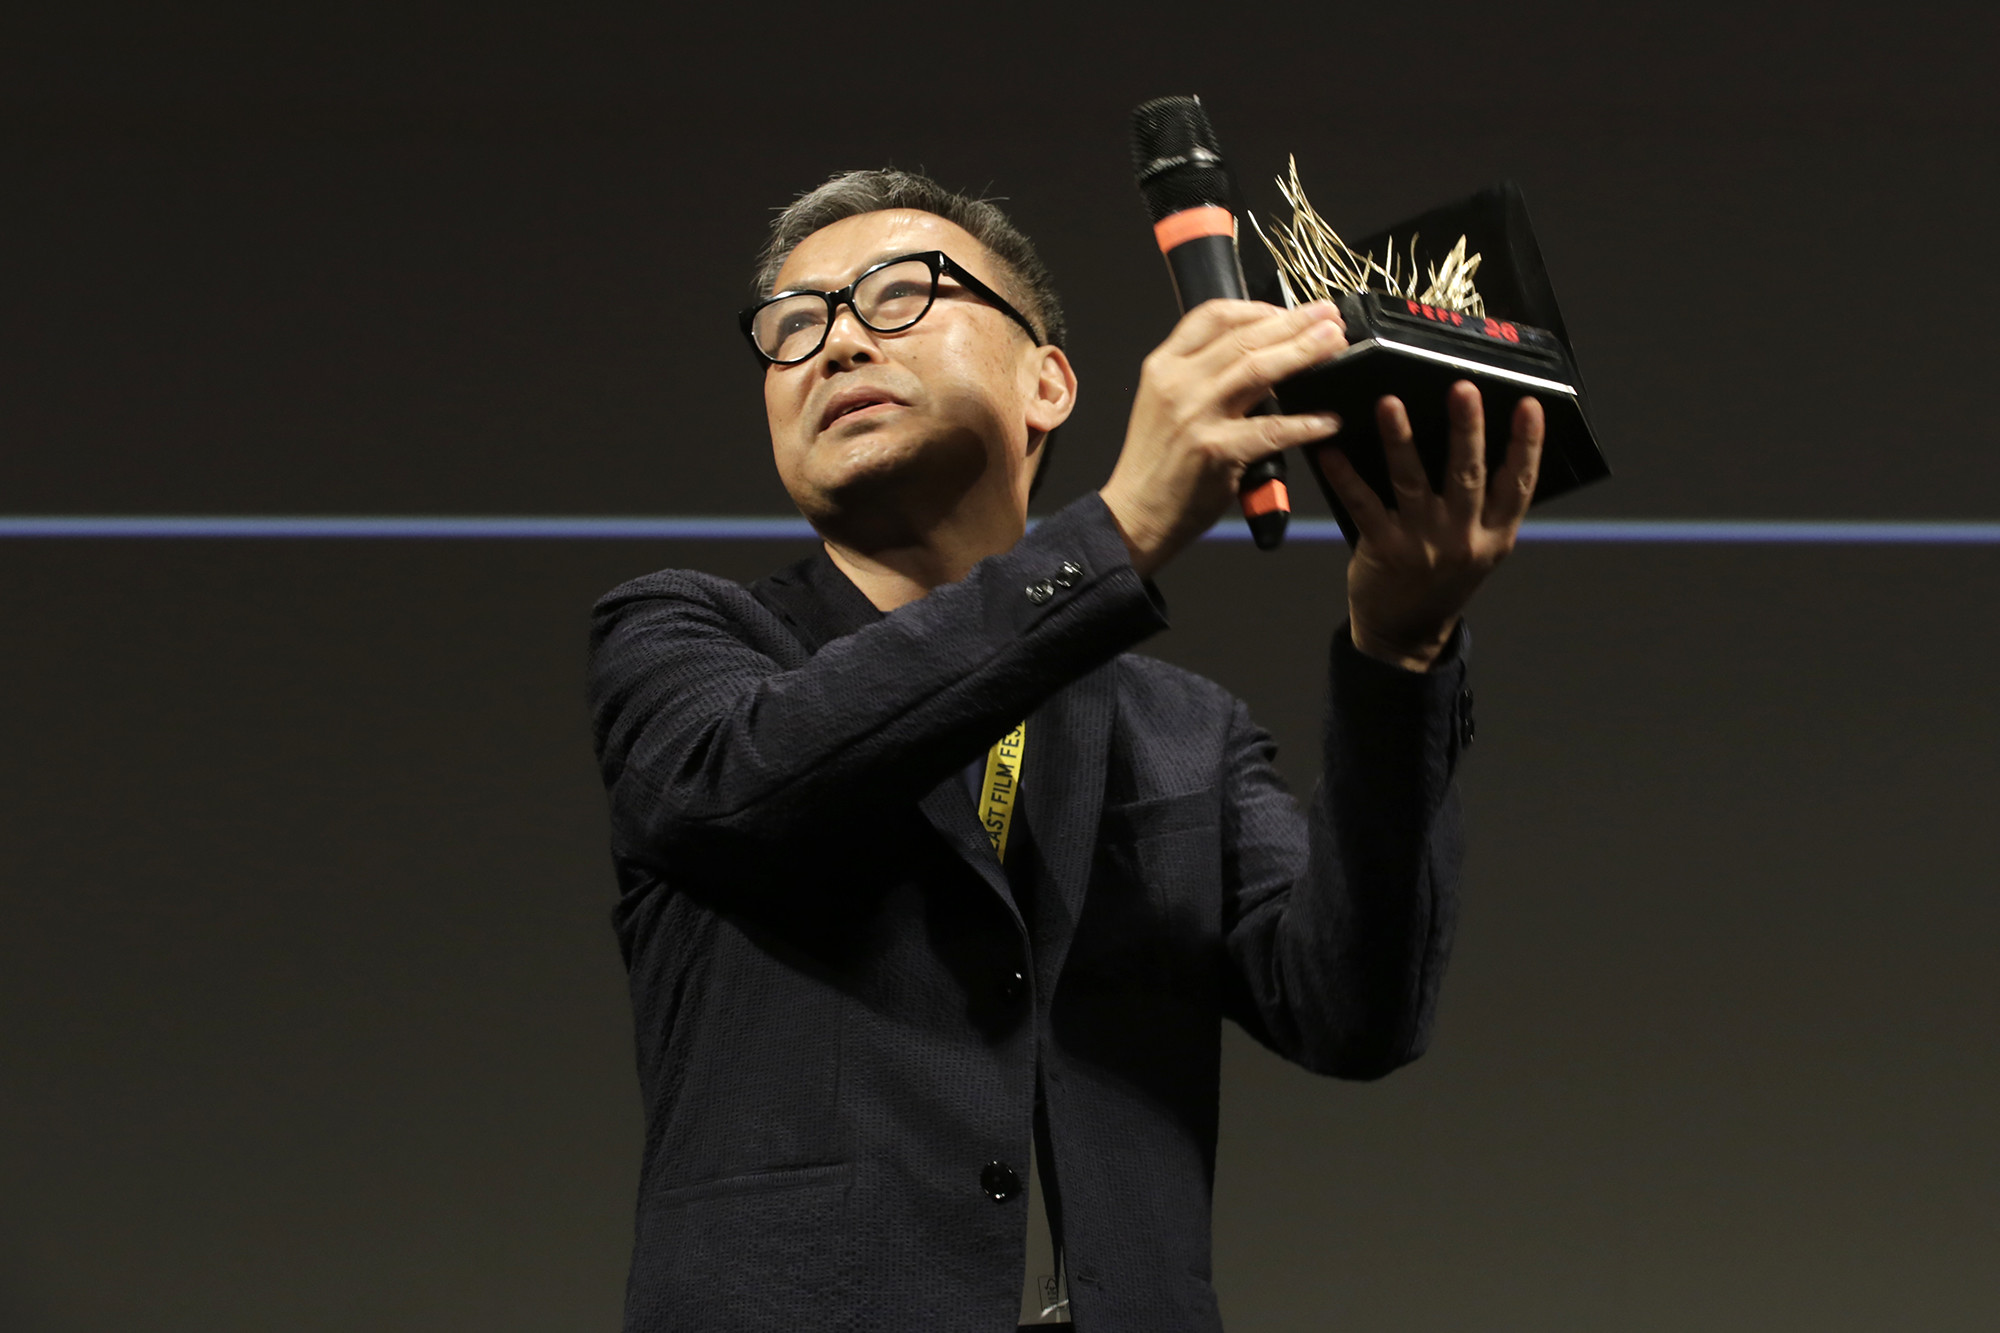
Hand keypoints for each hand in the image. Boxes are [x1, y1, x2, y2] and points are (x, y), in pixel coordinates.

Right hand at [1100, 299, 1345, 576]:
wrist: (1134, 515)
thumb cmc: (1155, 465)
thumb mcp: (1164, 404)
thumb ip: (1201, 376)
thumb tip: (1259, 356)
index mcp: (1164, 366)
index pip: (1213, 316)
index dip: (1258, 309)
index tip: (1288, 312)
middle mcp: (1178, 383)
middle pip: (1245, 338)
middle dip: (1294, 323)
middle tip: (1330, 318)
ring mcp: (1196, 416)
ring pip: (1259, 370)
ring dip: (1303, 353)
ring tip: (1335, 345)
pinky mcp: (1216, 451)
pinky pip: (1272, 429)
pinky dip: (1305, 424)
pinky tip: (1329, 420)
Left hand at [1317, 381, 1543, 671]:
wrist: (1406, 633)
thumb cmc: (1442, 579)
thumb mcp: (1481, 547)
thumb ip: (1485, 504)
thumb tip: (1474, 437)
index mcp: (1495, 534)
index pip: (1519, 483)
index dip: (1527, 444)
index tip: (1529, 406)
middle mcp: (1463, 538)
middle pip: (1468, 475)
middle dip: (1466, 429)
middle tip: (1463, 388)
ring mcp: (1422, 543)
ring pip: (1412, 482)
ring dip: (1400, 440)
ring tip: (1390, 403)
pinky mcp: (1383, 548)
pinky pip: (1362, 504)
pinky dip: (1345, 476)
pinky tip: (1331, 451)